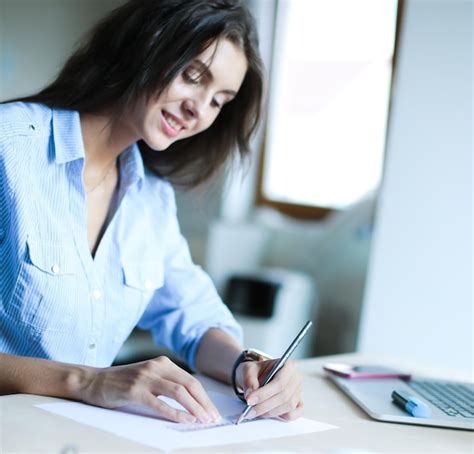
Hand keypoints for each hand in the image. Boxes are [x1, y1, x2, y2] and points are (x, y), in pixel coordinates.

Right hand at [81, 356, 220, 423]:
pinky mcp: (134, 390)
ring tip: (203, 421)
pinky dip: (174, 412)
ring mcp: (146, 377)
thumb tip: (191, 401)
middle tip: (213, 419)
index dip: (204, 397)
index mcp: (163, 363)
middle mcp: (157, 366)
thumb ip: (167, 383)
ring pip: (178, 392)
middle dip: (204, 403)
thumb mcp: (149, 377)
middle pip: (189, 385)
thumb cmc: (122, 383)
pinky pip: (159, 403)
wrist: (93, 381)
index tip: (212, 412)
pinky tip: (184, 420)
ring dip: (194, 408)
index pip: (191, 381)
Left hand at [236, 359, 302, 420]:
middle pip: (284, 396)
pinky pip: (292, 414)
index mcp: (288, 366)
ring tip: (254, 411)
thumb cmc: (256, 371)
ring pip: (288, 407)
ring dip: (270, 412)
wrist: (259, 375)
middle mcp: (296, 379)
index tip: (249, 400)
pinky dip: (280, 416)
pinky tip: (266, 413)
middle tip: (249, 411)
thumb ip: (249, 379)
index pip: (279, 382)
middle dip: (264, 406)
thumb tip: (251, 394)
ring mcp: (298, 392)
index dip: (264, 393)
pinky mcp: (297, 404)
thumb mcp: (249, 369)